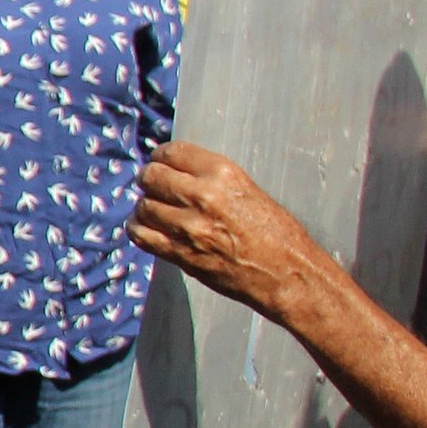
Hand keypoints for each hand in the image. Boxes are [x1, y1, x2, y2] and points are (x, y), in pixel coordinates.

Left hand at [129, 142, 331, 318]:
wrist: (287, 275)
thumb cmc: (278, 234)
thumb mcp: (249, 191)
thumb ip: (213, 181)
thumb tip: (180, 174)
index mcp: (223, 174)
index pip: (173, 152)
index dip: (162, 157)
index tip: (161, 162)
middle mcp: (202, 196)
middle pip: (151, 176)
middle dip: (150, 179)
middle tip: (155, 186)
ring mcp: (189, 226)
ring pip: (143, 206)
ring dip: (145, 207)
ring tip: (155, 210)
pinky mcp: (180, 253)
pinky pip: (141, 235)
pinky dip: (138, 229)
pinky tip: (146, 228)